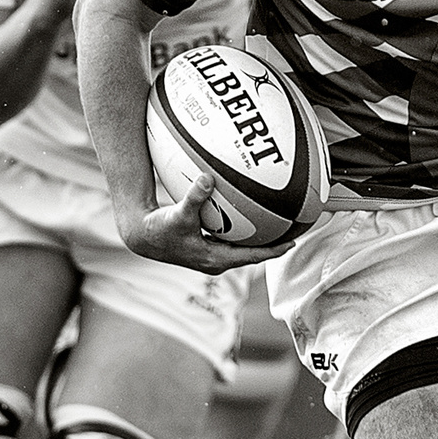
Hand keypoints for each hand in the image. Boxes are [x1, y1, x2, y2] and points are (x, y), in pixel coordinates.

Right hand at [118, 175, 293, 274]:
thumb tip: (207, 178)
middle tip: (293, 230)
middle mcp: (217, 260)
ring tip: (279, 224)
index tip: (293, 243)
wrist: (144, 237)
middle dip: (272, 243)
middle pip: (253, 253)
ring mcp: (212, 255)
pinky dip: (243, 229)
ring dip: (259, 238)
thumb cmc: (161, 229)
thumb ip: (194, 197)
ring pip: (243, 247)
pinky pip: (232, 238)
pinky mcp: (206, 247)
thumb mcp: (178, 213)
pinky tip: (248, 213)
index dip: (273, 251)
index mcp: (215, 259)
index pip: (252, 257)